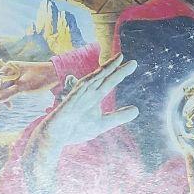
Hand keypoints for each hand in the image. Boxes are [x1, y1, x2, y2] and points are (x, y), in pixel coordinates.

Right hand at [0, 60, 57, 112]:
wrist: (55, 74)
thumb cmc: (40, 77)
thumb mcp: (24, 86)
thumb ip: (9, 93)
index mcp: (8, 68)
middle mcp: (8, 71)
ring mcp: (12, 77)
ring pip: (0, 89)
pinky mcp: (17, 82)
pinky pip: (7, 90)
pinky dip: (6, 98)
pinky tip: (8, 107)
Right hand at [22, 54, 138, 190]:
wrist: (56, 137)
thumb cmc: (76, 128)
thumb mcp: (102, 123)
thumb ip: (119, 116)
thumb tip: (137, 110)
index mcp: (94, 96)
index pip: (110, 81)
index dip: (120, 72)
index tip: (133, 63)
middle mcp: (87, 92)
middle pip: (102, 76)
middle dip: (114, 66)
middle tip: (126, 57)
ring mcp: (77, 96)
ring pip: (91, 79)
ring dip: (102, 70)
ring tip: (114, 61)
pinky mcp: (68, 102)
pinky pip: (78, 91)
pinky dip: (86, 84)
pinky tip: (95, 77)